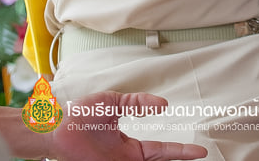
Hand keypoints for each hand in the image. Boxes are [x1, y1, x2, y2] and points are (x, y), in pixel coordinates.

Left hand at [24, 94, 206, 160]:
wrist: (58, 126)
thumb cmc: (81, 114)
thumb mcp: (115, 103)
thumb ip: (138, 103)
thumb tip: (163, 106)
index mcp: (130, 146)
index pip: (161, 150)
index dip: (180, 151)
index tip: (199, 150)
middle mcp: (125, 160)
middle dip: (179, 160)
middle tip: (200, 154)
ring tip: (189, 158)